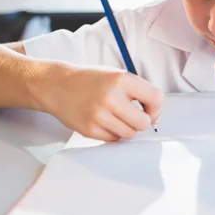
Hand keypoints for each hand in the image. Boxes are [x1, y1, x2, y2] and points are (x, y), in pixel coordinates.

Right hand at [40, 63, 162, 141]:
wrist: (58, 86)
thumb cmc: (91, 80)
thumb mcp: (116, 75)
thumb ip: (138, 91)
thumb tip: (154, 117)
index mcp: (121, 79)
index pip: (156, 99)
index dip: (155, 107)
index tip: (149, 109)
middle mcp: (110, 97)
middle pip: (143, 123)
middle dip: (141, 121)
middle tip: (132, 115)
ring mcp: (98, 115)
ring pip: (129, 134)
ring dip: (127, 128)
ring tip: (116, 117)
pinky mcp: (89, 129)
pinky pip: (113, 139)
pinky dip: (113, 133)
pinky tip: (104, 121)